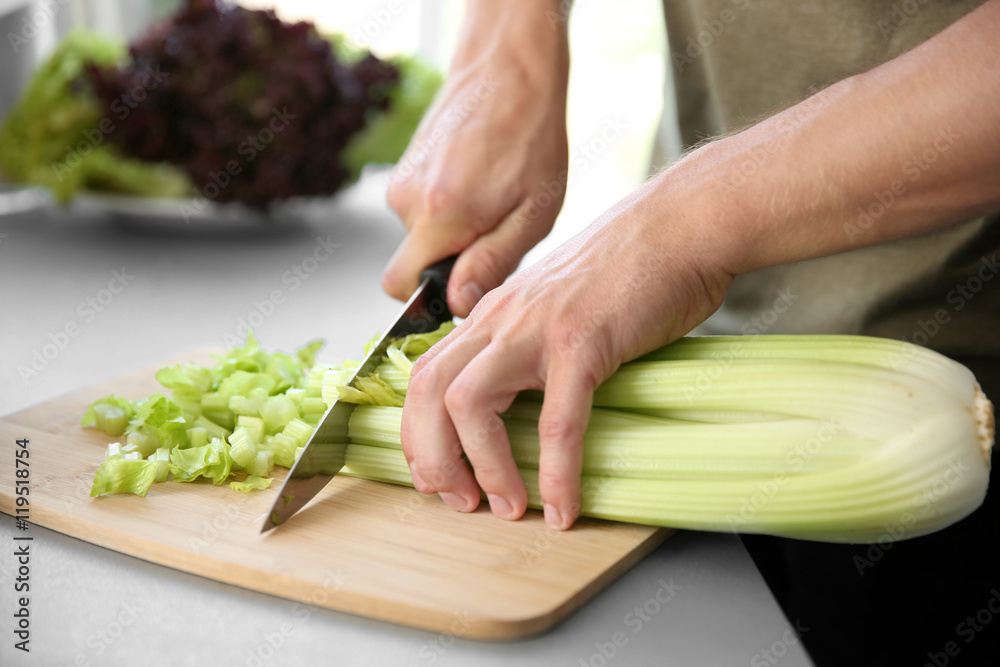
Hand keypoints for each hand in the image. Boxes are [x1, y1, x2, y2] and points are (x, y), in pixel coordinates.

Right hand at [383, 1, 569, 316]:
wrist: (509, 70)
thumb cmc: (532, 137)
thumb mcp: (533, 214)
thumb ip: (492, 264)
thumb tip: (457, 306)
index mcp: (439, 216)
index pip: (401, 288)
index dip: (430, 298)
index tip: (468, 284)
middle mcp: (407, 199)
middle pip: (412, 263)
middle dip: (447, 265)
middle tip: (493, 235)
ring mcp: (401, 180)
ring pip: (420, 235)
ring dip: (452, 232)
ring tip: (493, 199)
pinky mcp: (404, 167)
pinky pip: (420, 209)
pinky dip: (447, 208)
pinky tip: (479, 183)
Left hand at [400, 176, 734, 528]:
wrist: (681, 225)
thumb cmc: (631, 268)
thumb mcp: (558, 302)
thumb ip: (529, 339)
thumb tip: (523, 394)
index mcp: (494, 314)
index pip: (425, 376)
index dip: (420, 434)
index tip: (442, 476)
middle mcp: (501, 319)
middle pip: (428, 391)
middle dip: (432, 458)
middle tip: (458, 500)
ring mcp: (537, 328)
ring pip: (469, 404)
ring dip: (482, 468)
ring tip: (507, 507)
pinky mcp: (583, 342)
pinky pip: (556, 421)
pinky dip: (557, 473)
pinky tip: (564, 507)